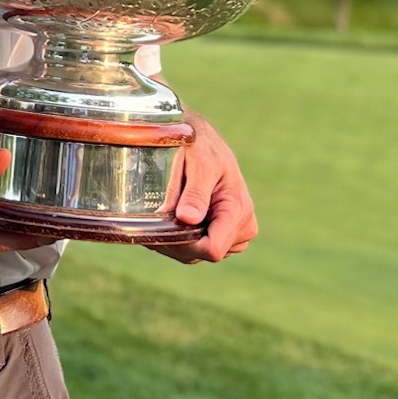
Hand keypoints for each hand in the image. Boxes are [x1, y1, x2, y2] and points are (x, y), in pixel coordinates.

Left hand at [148, 113, 256, 264]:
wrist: (205, 143)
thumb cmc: (202, 148)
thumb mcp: (199, 163)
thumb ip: (195, 192)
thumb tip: (189, 219)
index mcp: (238, 210)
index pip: (212, 248)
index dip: (185, 243)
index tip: (164, 227)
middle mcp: (242, 227)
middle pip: (201, 254)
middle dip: (175, 241)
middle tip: (156, 218)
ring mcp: (234, 235)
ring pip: (196, 255)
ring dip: (174, 241)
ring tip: (162, 215)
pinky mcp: (223, 236)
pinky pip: (196, 250)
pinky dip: (178, 240)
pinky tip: (169, 221)